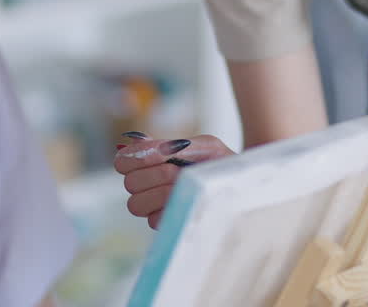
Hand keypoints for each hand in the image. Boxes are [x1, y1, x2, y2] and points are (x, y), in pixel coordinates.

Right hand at [114, 132, 234, 228]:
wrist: (245, 188)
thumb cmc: (223, 163)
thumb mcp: (204, 146)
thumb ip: (170, 145)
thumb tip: (136, 143)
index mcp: (151, 162)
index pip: (122, 161)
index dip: (134, 158)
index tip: (157, 154)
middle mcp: (148, 184)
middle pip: (129, 183)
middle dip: (154, 174)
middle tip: (176, 170)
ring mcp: (154, 206)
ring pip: (136, 203)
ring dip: (160, 192)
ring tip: (182, 186)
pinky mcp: (164, 223)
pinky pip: (153, 219)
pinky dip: (169, 208)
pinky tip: (186, 202)